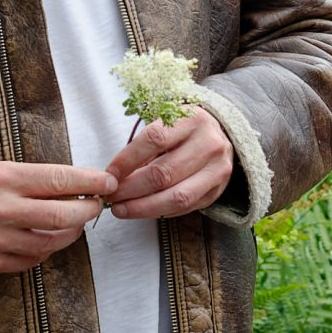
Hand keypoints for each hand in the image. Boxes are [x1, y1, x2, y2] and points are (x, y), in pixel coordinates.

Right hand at [0, 160, 116, 275]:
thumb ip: (37, 178)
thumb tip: (80, 185)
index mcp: (4, 179)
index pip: (59, 179)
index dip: (90, 181)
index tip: (107, 182)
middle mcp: (0, 209)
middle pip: (63, 214)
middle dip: (88, 210)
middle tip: (96, 205)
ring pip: (52, 241)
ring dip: (72, 232)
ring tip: (76, 221)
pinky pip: (34, 259)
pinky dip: (47, 248)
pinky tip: (49, 237)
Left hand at [104, 108, 234, 220]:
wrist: (222, 139)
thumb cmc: (184, 132)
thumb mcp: (167, 125)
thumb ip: (144, 146)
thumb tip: (114, 176)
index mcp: (192, 120)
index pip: (154, 140)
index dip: (127, 160)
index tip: (109, 175)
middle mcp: (209, 144)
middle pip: (164, 173)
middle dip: (131, 189)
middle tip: (111, 197)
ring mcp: (217, 170)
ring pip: (176, 196)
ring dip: (143, 207)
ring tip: (121, 209)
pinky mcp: (217, 191)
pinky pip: (185, 208)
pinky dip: (160, 212)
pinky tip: (143, 210)